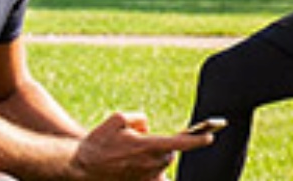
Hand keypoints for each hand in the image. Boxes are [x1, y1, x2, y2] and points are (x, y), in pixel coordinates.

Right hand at [71, 111, 208, 180]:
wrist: (82, 167)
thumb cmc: (99, 142)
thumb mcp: (117, 119)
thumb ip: (138, 117)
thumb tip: (147, 126)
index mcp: (147, 145)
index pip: (180, 142)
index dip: (197, 140)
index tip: (210, 136)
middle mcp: (150, 163)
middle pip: (169, 153)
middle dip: (161, 147)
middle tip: (140, 143)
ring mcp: (145, 177)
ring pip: (161, 165)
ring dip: (153, 159)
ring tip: (131, 156)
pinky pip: (153, 177)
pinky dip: (150, 172)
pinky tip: (135, 165)